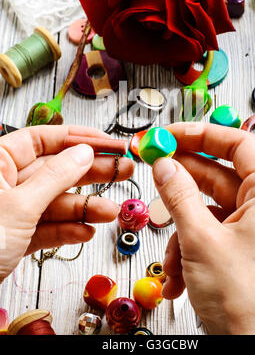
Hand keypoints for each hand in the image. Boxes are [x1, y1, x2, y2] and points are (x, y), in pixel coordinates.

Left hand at [0, 125, 133, 282]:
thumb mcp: (19, 205)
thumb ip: (56, 177)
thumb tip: (84, 152)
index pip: (45, 139)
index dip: (81, 139)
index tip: (110, 144)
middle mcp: (6, 182)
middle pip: (56, 168)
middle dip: (91, 172)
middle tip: (123, 170)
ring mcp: (12, 210)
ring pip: (56, 200)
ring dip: (85, 207)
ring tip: (111, 210)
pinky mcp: (16, 236)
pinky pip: (47, 227)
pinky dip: (68, 230)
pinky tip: (86, 231)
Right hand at [152, 122, 254, 334]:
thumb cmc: (248, 305)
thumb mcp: (201, 240)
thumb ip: (179, 194)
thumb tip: (165, 164)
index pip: (237, 144)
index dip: (200, 134)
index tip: (170, 134)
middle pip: (219, 175)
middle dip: (182, 182)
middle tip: (154, 168)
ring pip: (209, 210)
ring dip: (181, 231)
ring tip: (171, 258)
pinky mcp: (245, 249)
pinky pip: (211, 234)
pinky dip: (190, 249)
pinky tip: (179, 276)